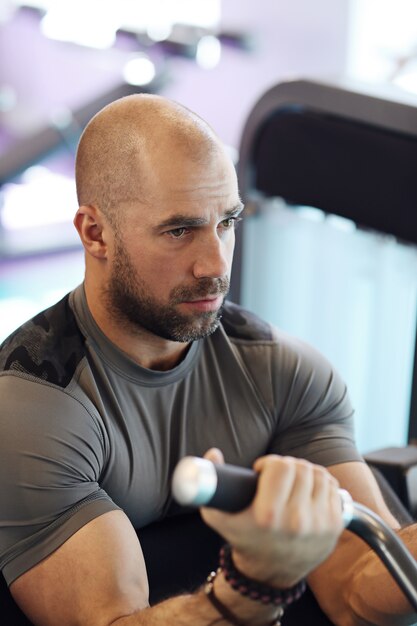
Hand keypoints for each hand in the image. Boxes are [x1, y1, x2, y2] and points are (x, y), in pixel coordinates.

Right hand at [201, 449, 343, 588]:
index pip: (280, 467)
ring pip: (318, 474)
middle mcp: (297, 521)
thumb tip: (213, 453)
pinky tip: (307, 490)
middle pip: (300, 468)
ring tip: (292, 482)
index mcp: (269, 517)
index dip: (269, 463)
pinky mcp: (335, 525)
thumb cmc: (244, 540)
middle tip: (277, 475)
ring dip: (304, 472)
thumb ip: (211, 484)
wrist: (271, 574)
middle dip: (286, 466)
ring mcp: (320, 524)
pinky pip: (332, 487)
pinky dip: (320, 483)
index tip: (262, 471)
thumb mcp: (219, 516)